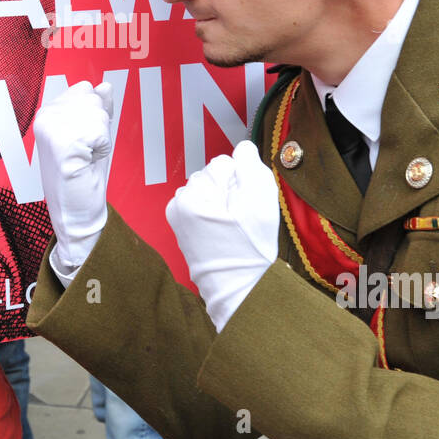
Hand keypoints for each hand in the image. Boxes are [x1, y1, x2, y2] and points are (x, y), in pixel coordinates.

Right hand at [34, 80, 114, 275]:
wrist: (77, 211)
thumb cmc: (83, 175)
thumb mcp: (93, 134)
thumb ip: (98, 108)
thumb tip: (104, 85)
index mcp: (47, 112)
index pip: (86, 89)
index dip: (95, 114)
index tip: (83, 139)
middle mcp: (44, 116)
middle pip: (94, 98)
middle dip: (99, 125)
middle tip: (84, 151)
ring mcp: (51, 128)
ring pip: (98, 113)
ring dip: (101, 138)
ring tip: (84, 158)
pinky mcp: (62, 143)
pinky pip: (100, 131)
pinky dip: (102, 148)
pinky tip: (86, 163)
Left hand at [166, 140, 278, 331]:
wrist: (243, 291)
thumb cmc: (251, 247)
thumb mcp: (260, 199)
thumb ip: (250, 165)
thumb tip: (242, 147)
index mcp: (191, 195)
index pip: (223, 164)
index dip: (243, 181)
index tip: (247, 205)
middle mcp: (178, 203)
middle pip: (214, 176)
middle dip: (230, 190)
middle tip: (242, 219)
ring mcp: (178, 217)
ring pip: (210, 191)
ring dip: (224, 202)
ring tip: (234, 227)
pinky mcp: (183, 229)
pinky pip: (204, 206)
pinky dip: (216, 213)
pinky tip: (226, 231)